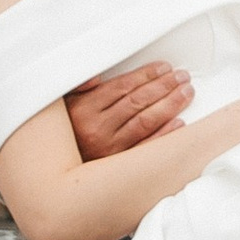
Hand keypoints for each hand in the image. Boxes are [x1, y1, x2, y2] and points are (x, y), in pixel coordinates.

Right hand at [66, 62, 194, 158]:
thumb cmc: (64, 132)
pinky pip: (147, 148)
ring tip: (186, 93)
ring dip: (169, 105)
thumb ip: (80, 86)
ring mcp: (109, 150)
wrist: (53, 171)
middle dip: (164, 86)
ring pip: (146, 122)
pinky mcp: (119, 167)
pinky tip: (179, 123)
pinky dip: (165, 135)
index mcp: (84, 110)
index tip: (164, 68)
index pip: (123, 87)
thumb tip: (97, 76)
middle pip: (138, 102)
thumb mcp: (63, 105)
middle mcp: (97, 129)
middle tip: (182, 77)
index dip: (146, 75)